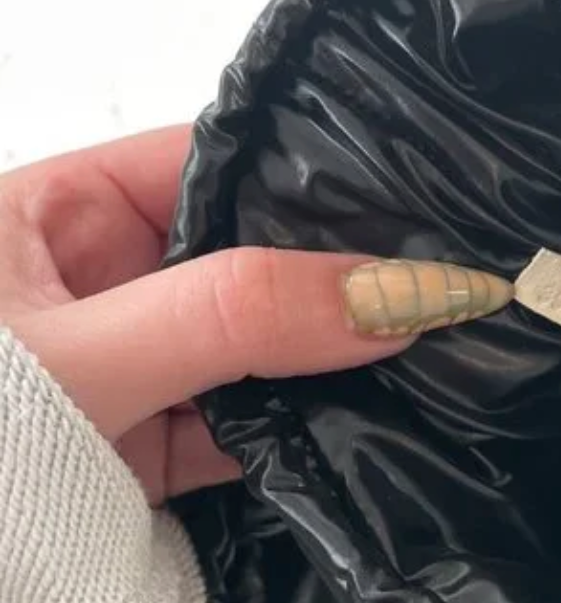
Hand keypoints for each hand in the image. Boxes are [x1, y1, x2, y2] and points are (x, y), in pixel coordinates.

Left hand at [0, 126, 412, 505]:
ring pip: (265, 339)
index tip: (421, 193)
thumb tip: (404, 293)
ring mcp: (146, 363)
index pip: (215, 161)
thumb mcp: (82, 357)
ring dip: (338, 348)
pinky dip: (314, 421)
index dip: (315, 172)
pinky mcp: (164, 442)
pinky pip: (256, 417)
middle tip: (455, 267)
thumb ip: (236, 314)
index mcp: (64, 210)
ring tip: (447, 331)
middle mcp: (113, 277)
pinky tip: (391, 404)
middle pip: (254, 252)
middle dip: (342, 268)